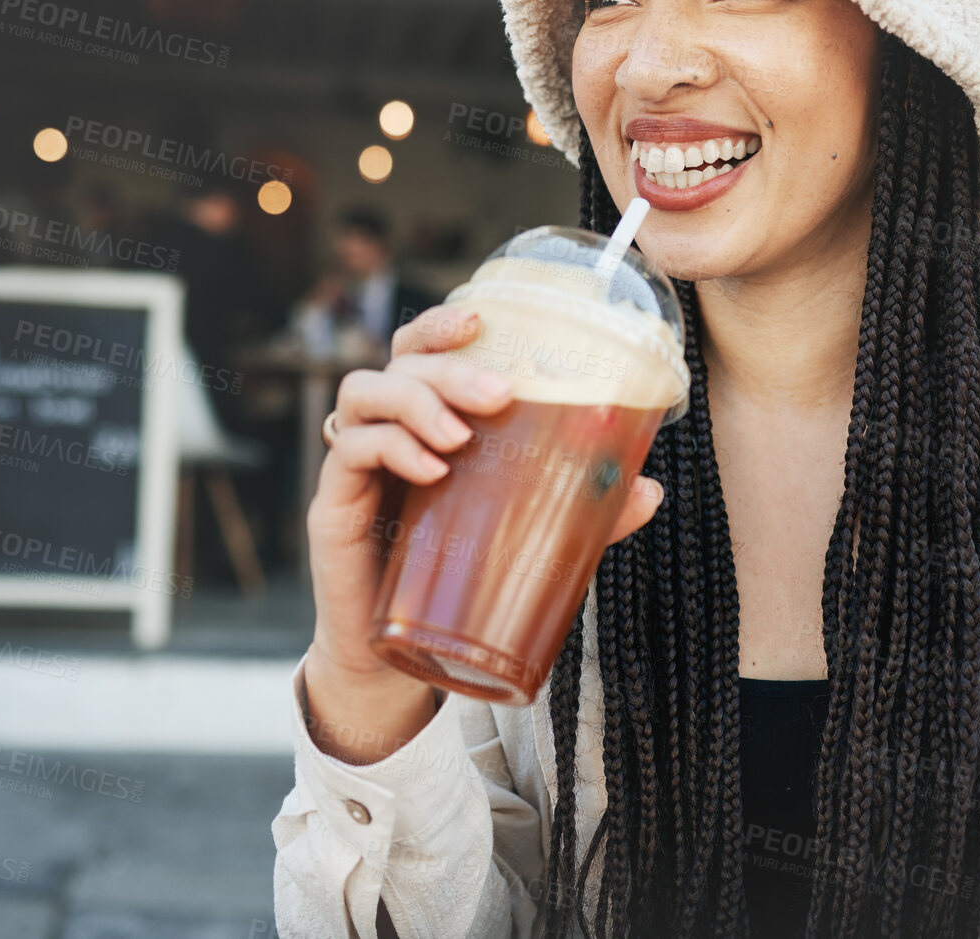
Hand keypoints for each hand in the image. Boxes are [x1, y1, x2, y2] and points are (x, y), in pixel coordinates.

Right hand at [301, 305, 663, 760]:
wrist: (395, 661)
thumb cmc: (455, 581)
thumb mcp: (525, 538)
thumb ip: (581, 512)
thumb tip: (649, 489)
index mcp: (423, 421)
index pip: (418, 349)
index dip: (440, 324)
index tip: (481, 318)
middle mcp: (383, 430)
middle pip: (398, 361)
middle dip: (448, 366)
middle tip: (499, 394)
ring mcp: (352, 465)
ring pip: (363, 392)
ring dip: (416, 401)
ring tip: (461, 439)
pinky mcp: (331, 504)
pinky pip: (348, 452)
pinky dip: (390, 448)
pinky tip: (430, 472)